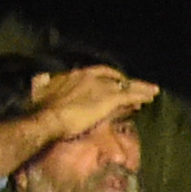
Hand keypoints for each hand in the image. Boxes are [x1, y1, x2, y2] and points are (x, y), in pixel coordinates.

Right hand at [36, 69, 160, 142]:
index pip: (97, 72)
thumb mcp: (38, 89)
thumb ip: (42, 82)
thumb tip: (41, 77)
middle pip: (115, 78)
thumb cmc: (40, 108)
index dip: (109, 77)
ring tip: (152, 91)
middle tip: (138, 87)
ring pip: (126, 86)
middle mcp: (90, 77)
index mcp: (74, 74)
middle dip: (127, 82)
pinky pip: (130, 96)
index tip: (116, 82)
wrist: (47, 119)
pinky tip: (149, 98)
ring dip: (140, 88)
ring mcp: (101, 87)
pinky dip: (140, 96)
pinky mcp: (109, 99)